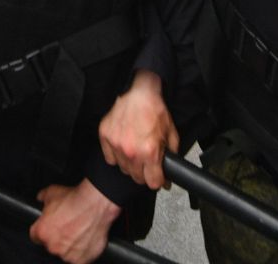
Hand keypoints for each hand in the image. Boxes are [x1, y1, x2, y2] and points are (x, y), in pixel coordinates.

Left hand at [29, 180, 120, 263]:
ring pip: (65, 253)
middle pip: (51, 246)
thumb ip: (42, 197)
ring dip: (70, 246)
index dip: (43, 231)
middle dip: (57, 238)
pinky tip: (85, 240)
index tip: (49, 227)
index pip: (36, 236)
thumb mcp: (52, 192)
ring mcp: (68, 255)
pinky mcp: (82, 260)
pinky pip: (79, 259)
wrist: (95, 204)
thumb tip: (40, 198)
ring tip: (78, 233)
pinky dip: (82, 252)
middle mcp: (53, 246)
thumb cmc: (75, 200)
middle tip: (67, 227)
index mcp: (42, 232)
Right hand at [98, 70, 177, 188]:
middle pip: (137, 178)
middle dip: (145, 173)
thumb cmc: (155, 111)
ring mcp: (116, 145)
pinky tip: (124, 146)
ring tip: (136, 151)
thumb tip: (168, 178)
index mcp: (149, 152)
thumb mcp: (172, 135)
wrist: (140, 93)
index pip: (152, 183)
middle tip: (147, 161)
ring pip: (124, 169)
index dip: (158, 180)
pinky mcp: (105, 137)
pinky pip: (110, 159)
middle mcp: (131, 151)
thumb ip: (172, 158)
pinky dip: (117, 156)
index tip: (157, 176)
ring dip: (131, 165)